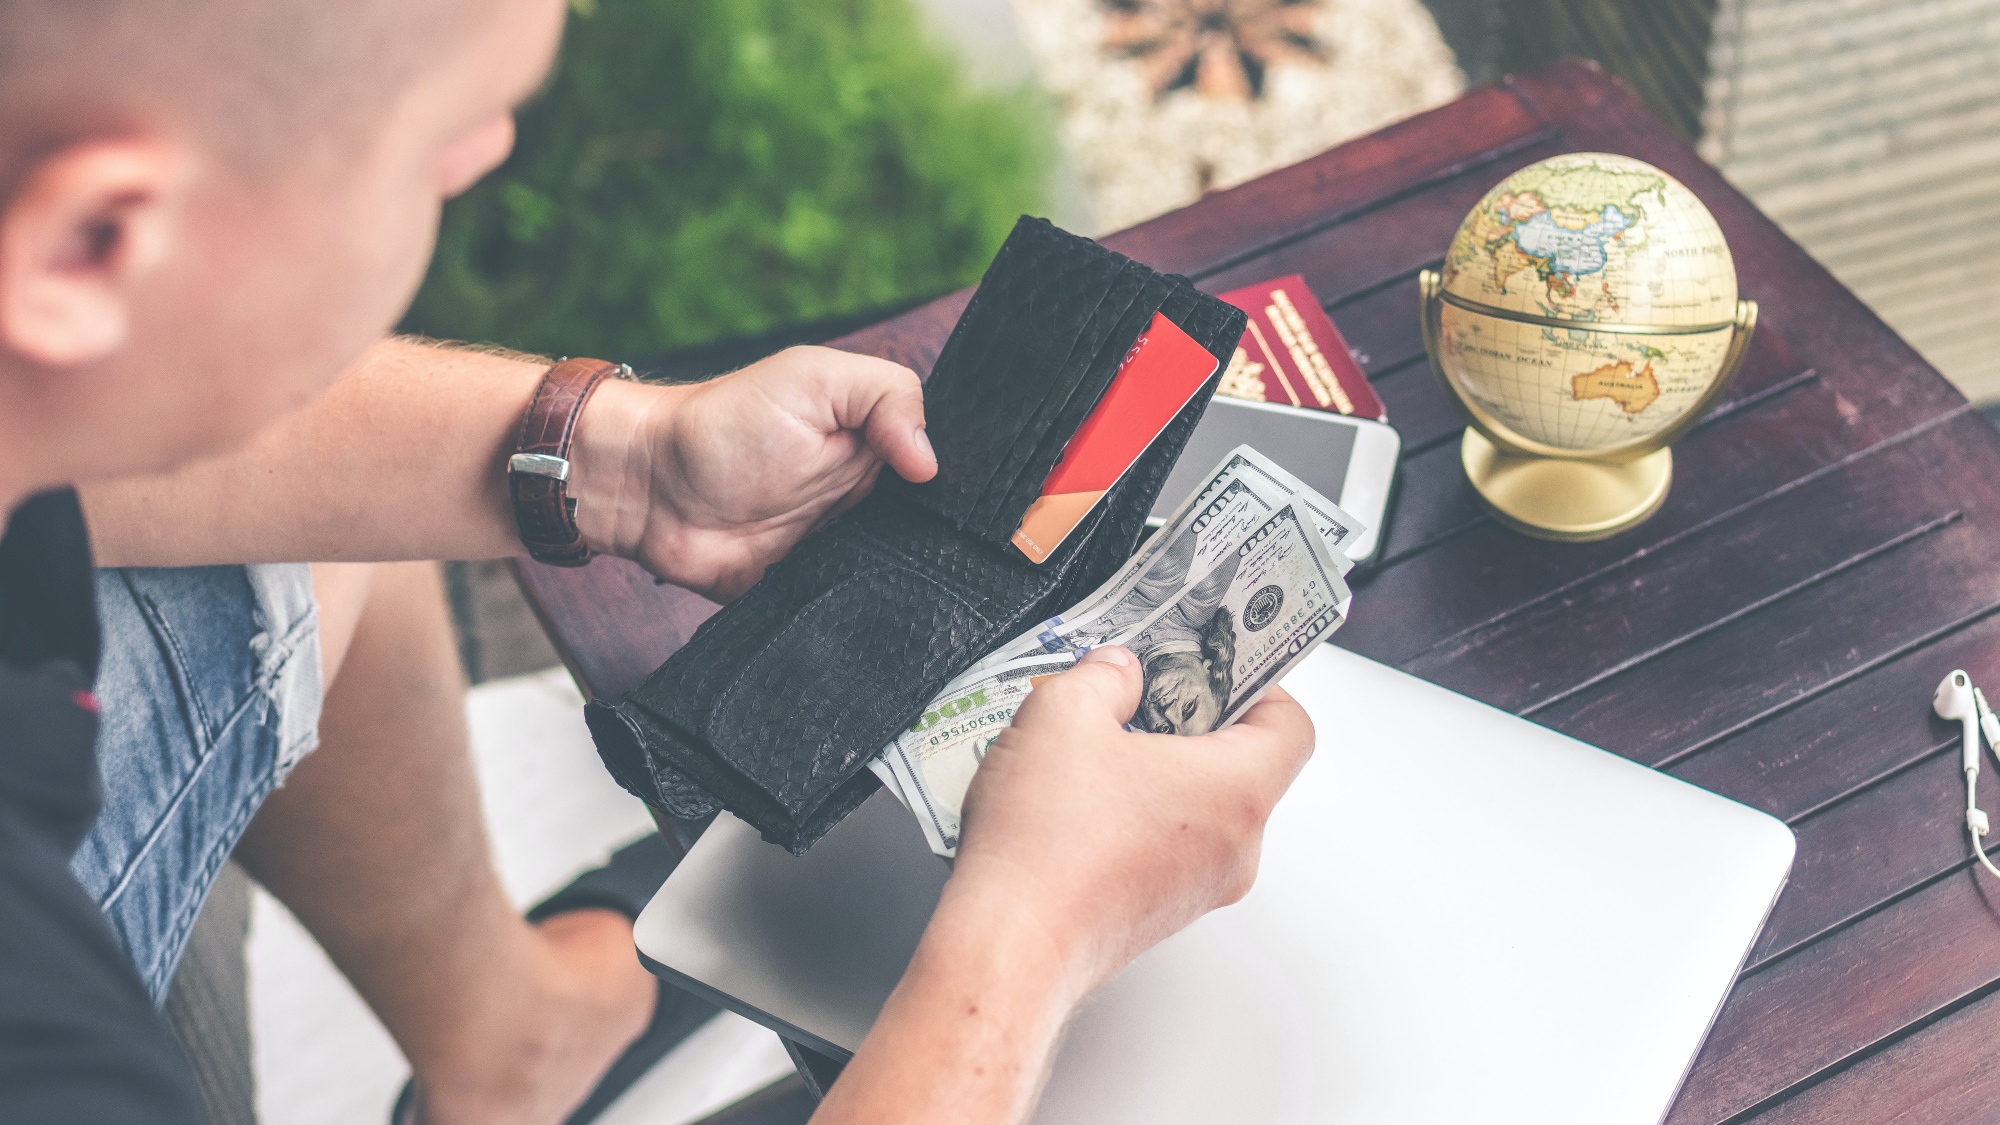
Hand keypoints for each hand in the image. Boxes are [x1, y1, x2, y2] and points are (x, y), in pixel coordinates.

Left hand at [569, 346, 935, 600]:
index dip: (958, 479)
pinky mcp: (814, 589)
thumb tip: (931, 462)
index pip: (942, 465)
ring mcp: (842, 544)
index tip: (966, 495)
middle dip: (938, 534)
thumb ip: (886, 396)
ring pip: (900, 570)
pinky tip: (872, 602)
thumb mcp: (814, 378)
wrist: (650, 489)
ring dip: (902, 572)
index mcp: (876, 441)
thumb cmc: (724, 423)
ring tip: (904, 568)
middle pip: (929, 525)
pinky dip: (862, 608)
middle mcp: (867, 495)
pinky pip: (854, 608)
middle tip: (939, 538)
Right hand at [949, 646, 1314, 996]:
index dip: (1260, 684)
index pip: (1290, 726)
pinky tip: (1076, 800)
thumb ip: (1103, 676)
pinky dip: (1136, 815)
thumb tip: (1117, 672)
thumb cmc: (1046, 847)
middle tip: (1145, 693)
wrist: (1007, 945)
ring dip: (1158, 771)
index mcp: (1235, 791)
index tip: (1219, 664)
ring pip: (1201, 809)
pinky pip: (1168, 846)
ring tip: (1095, 746)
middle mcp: (1232, 848)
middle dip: (1192, 722)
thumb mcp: (1063, 713)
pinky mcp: (1157, 912)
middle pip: (1243, 766)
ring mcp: (1197, 888)